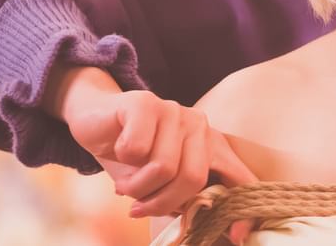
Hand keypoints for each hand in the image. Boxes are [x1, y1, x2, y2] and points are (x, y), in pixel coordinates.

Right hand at [45, 67, 256, 217]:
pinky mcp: (145, 103)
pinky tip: (117, 149)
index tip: (238, 236)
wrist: (95, 117)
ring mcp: (174, 111)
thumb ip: (184, 198)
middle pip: (193, 178)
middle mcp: (198, 125)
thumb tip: (220, 232)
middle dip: (161, 201)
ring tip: (125, 182)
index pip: (237, 176)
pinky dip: (120, 160)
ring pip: (162, 167)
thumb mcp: (159, 182)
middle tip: (139, 207)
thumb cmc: (131, 156)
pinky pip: (135, 150)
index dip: (240, 209)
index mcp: (210, 144)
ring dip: (135, 185)